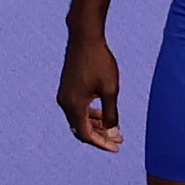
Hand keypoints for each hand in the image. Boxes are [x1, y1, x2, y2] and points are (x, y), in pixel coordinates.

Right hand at [59, 32, 123, 150]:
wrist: (85, 37)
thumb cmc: (99, 61)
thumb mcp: (110, 90)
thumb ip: (111, 114)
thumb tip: (112, 134)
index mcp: (74, 105)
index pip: (86, 134)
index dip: (102, 143)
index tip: (117, 147)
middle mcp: (65, 102)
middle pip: (81, 129)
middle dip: (100, 136)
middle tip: (119, 139)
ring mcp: (64, 95)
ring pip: (80, 119)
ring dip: (97, 125)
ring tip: (115, 128)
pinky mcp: (67, 88)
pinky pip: (78, 109)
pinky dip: (91, 114)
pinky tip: (105, 114)